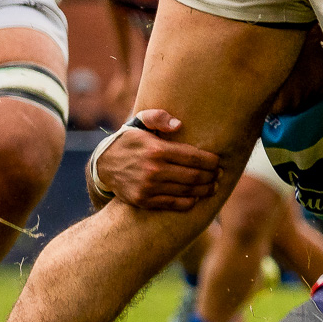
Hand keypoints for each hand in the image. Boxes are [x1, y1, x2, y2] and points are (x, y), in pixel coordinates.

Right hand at [94, 109, 221, 210]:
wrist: (103, 165)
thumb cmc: (129, 140)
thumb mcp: (140, 121)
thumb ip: (158, 117)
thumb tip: (178, 125)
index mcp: (156, 149)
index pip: (192, 156)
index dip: (210, 161)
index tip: (218, 161)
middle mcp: (153, 170)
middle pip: (193, 176)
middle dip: (211, 176)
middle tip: (219, 175)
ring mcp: (148, 187)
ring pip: (186, 191)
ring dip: (204, 190)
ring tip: (213, 186)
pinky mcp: (144, 201)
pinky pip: (173, 204)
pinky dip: (188, 202)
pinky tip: (196, 198)